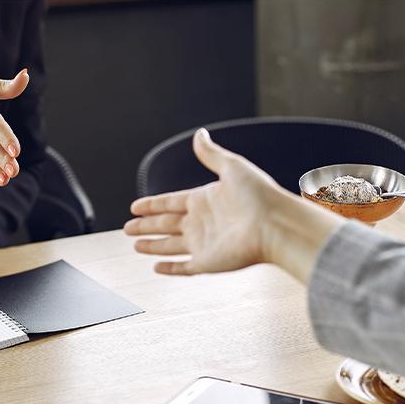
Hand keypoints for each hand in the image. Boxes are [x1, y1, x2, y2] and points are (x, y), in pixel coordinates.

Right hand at [125, 128, 283, 274]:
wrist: (276, 225)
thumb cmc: (259, 195)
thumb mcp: (232, 167)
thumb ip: (211, 154)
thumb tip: (199, 134)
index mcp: (204, 199)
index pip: (170, 202)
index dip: (152, 205)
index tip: (136, 206)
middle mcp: (201, 222)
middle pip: (166, 224)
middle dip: (146, 226)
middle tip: (128, 228)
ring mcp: (204, 243)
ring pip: (170, 246)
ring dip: (152, 246)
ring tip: (135, 245)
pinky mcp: (208, 262)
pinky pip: (184, 268)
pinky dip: (170, 269)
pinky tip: (157, 268)